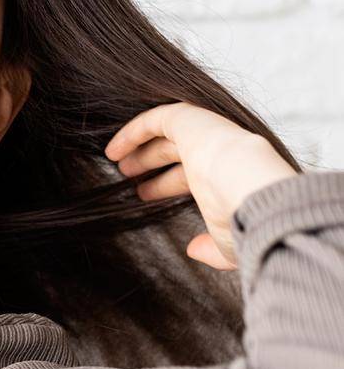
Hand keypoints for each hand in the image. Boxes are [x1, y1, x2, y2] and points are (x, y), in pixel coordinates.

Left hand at [104, 103, 297, 270]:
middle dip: (151, 164)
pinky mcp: (191, 119)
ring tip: (118, 164)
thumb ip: (212, 250)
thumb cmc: (243, 220)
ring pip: (168, 135)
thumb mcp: (227, 247)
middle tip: (127, 177)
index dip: (165, 184)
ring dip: (141, 148)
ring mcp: (206, 134)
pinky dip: (133, 131)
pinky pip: (157, 119)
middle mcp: (220, 152)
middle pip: (178, 153)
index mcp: (230, 178)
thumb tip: (194, 250)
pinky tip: (114, 150)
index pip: (193, 176)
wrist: (254, 189)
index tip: (143, 194)